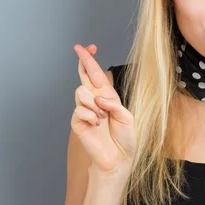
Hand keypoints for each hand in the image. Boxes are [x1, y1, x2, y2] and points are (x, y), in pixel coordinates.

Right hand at [71, 44, 136, 176]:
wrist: (118, 158)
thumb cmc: (125, 137)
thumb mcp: (126, 117)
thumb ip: (113, 104)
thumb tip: (98, 97)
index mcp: (107, 96)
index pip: (96, 75)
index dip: (90, 61)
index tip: (87, 47)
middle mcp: (94, 100)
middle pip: (83, 76)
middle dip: (82, 61)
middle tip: (81, 50)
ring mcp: (84, 110)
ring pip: (81, 92)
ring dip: (93, 103)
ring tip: (102, 117)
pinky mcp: (78, 122)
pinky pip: (80, 110)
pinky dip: (91, 116)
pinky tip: (97, 125)